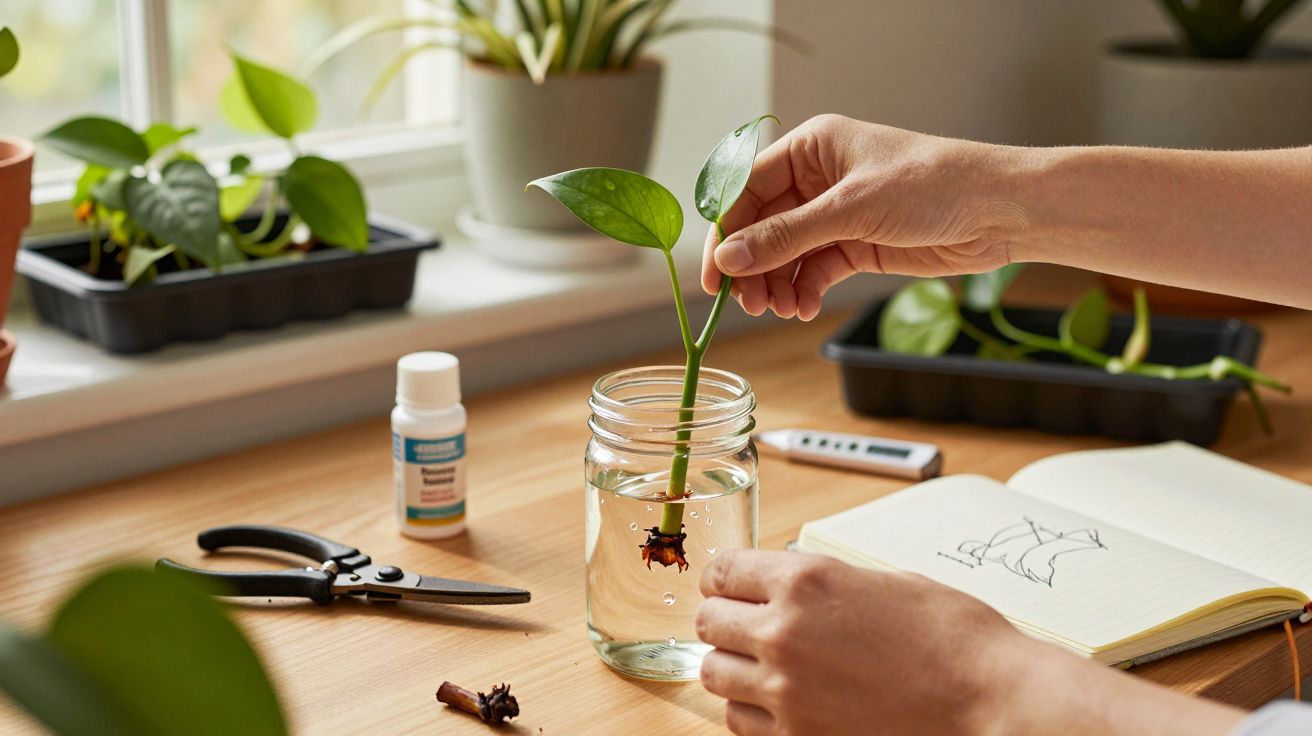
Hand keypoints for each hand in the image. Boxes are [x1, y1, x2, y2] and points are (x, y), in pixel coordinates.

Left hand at [695, 550, 1245, 735]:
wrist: (988, 697)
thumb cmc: (953, 636)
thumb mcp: (882, 580)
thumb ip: (822, 582)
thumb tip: (790, 584)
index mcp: (804, 580)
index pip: (721, 571)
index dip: (723, 577)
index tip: (727, 584)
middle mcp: (783, 631)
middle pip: (708, 621)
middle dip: (724, 618)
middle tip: (742, 622)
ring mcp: (786, 689)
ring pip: (714, 672)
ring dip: (732, 665)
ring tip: (759, 664)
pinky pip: (739, 721)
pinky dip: (749, 710)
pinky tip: (776, 701)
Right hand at [700, 114, 1031, 319]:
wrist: (998, 211)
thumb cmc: (934, 184)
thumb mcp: (851, 209)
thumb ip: (786, 236)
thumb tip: (729, 258)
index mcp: (811, 148)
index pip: (747, 190)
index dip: (726, 231)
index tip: (714, 273)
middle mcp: (818, 180)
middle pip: (762, 227)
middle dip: (751, 267)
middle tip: (746, 303)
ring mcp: (836, 215)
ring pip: (785, 255)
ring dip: (776, 284)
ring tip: (779, 308)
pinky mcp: (856, 246)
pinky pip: (812, 271)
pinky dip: (804, 291)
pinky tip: (804, 307)